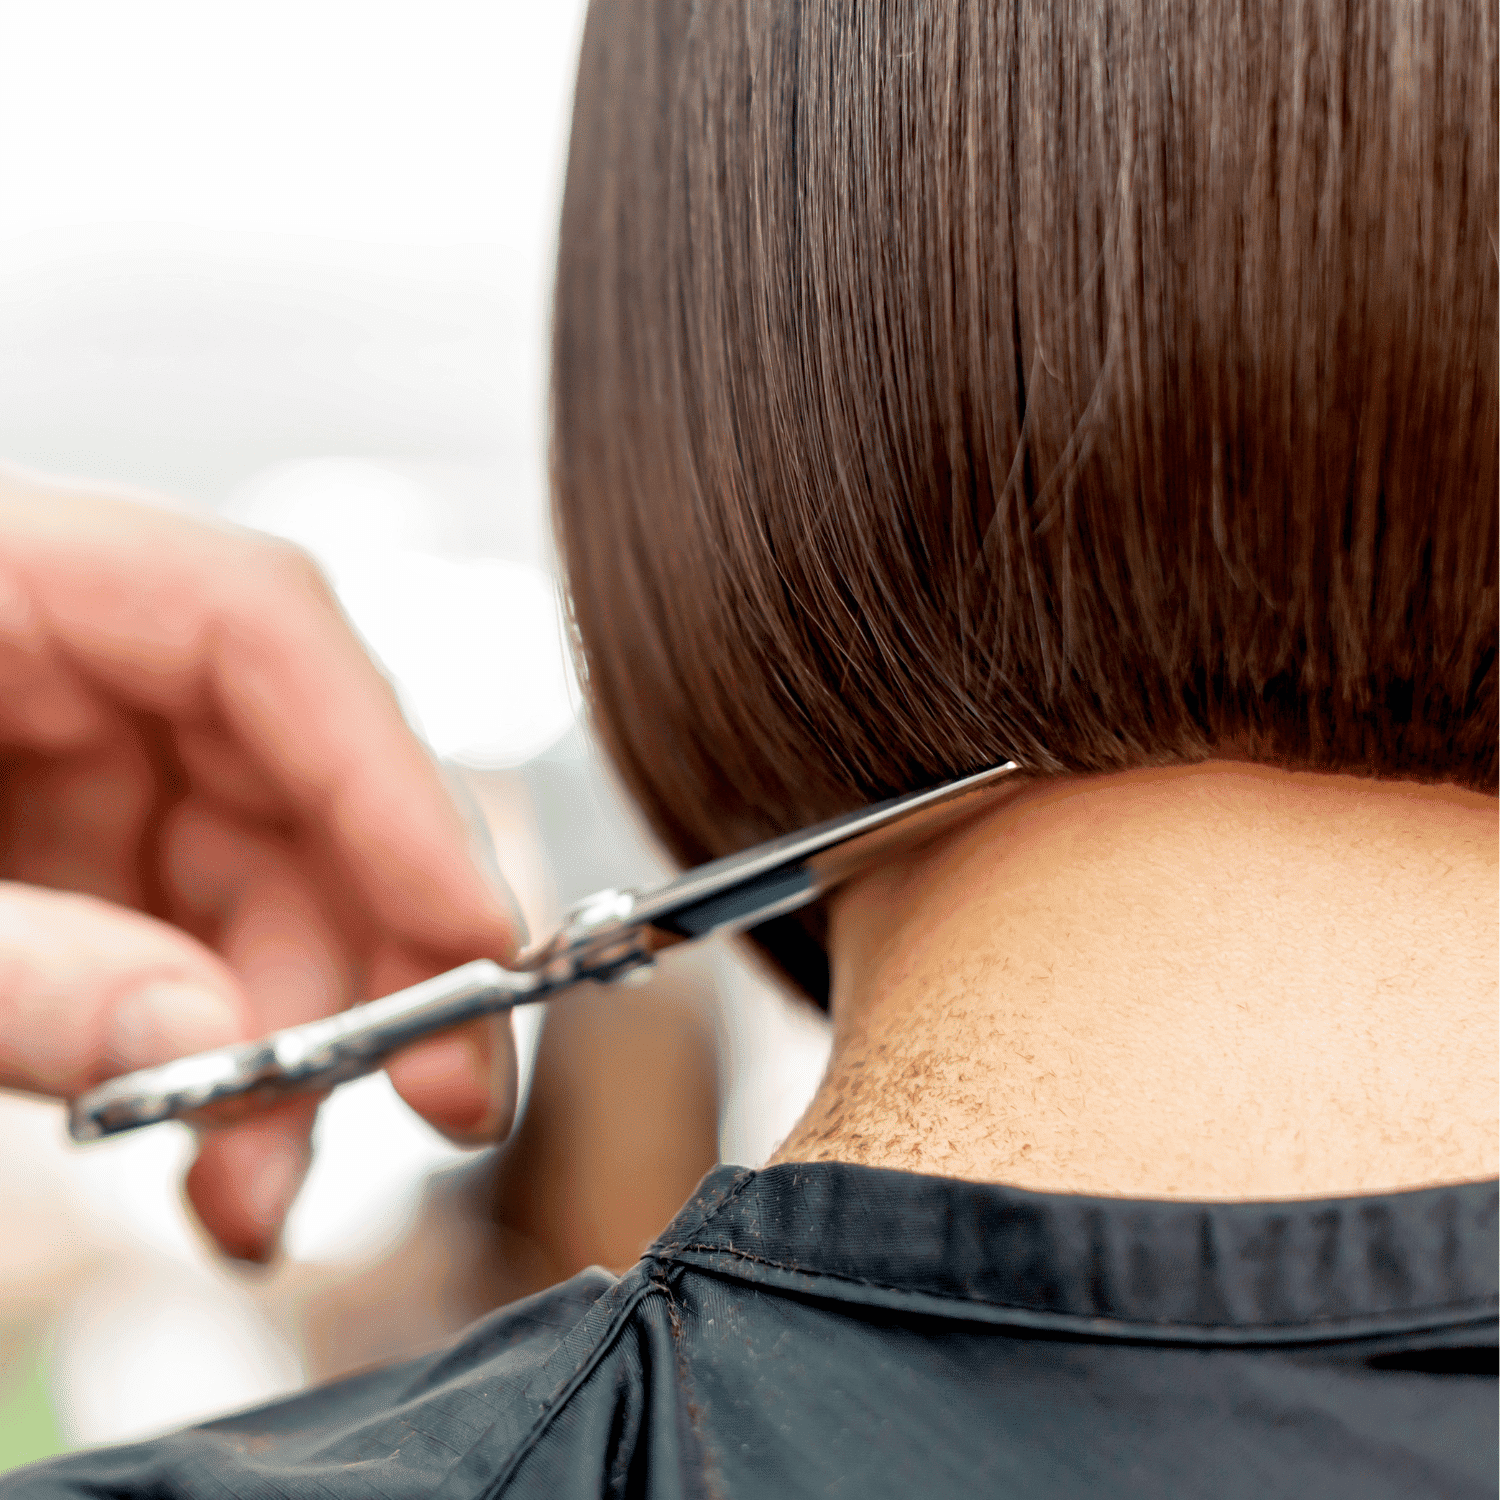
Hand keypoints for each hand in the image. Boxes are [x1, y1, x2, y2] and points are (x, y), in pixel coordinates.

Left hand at [0, 469, 523, 1260]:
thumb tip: (209, 1047)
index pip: (256, 625)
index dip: (391, 776)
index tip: (475, 940)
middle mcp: (53, 649)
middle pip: (290, 766)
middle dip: (371, 945)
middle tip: (432, 1103)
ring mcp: (59, 754)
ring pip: (259, 874)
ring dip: (299, 1036)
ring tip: (265, 1191)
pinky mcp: (54, 854)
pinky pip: (188, 938)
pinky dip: (222, 1050)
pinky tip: (215, 1151)